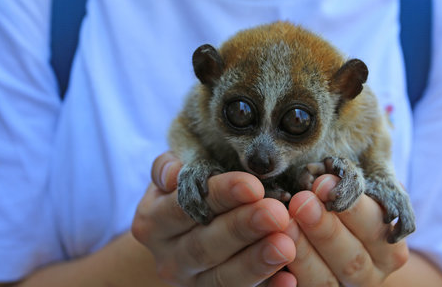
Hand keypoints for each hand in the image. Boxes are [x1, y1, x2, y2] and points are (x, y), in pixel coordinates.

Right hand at [131, 152, 296, 286]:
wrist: (186, 233)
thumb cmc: (188, 190)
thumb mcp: (176, 171)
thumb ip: (169, 167)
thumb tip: (171, 174)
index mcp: (153, 220)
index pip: (184, 207)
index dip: (219, 196)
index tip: (253, 185)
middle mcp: (169, 257)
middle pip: (203, 245)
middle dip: (242, 228)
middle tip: (276, 214)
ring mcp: (192, 283)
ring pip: (222, 278)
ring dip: (256, 262)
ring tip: (285, 245)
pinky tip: (288, 280)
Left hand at [284, 174, 408, 286]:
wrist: (331, 246)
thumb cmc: (341, 207)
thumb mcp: (352, 192)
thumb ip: (348, 183)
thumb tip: (329, 168)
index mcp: (388, 247)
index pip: (377, 227)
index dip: (352, 207)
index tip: (323, 183)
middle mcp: (370, 274)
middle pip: (353, 258)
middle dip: (326, 228)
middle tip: (301, 201)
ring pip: (325, 280)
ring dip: (303, 250)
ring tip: (284, 222)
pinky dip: (286, 278)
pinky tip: (273, 251)